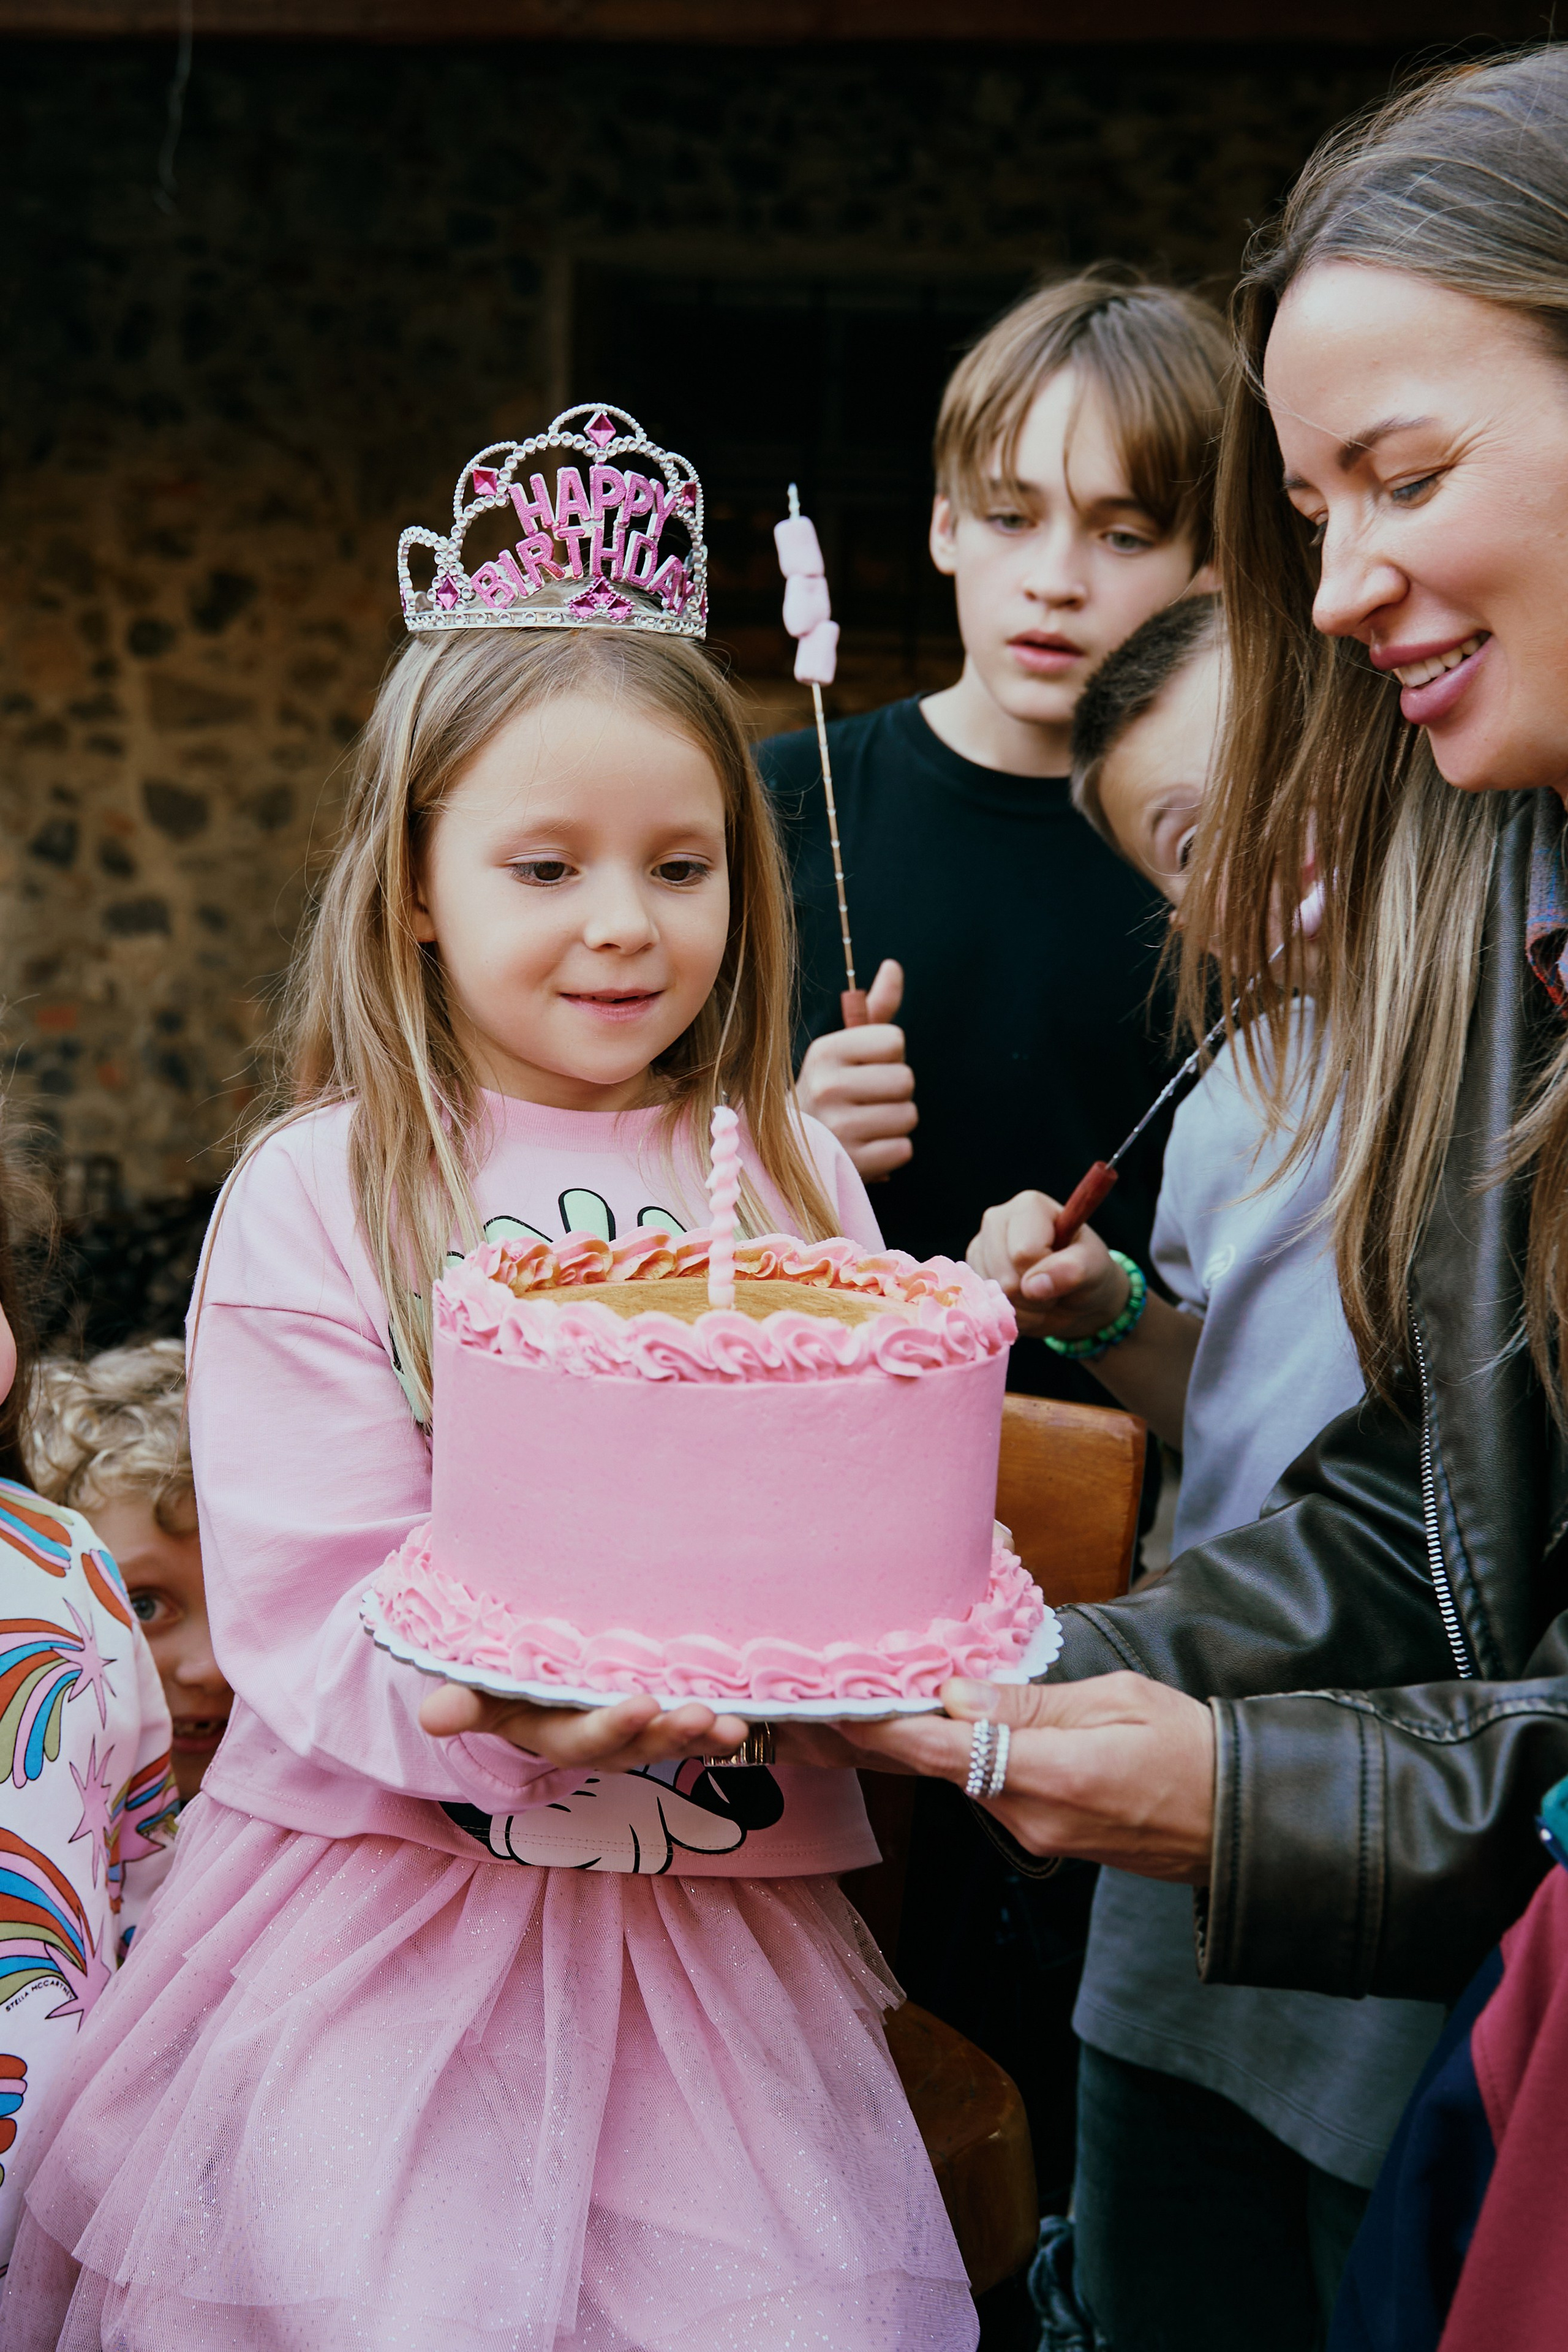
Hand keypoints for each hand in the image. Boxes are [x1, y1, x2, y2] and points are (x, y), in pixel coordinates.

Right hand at [419, 1681, 748, 1773]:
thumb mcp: (483, 1690)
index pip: (586, 1738)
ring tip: (735, 1723)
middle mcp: (603, 1742)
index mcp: (559, 1734)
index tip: (640, 1704)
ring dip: (705, 1736)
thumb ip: (466, 1702)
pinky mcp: (665, 1719)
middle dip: (670, 1732)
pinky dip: (723, 1726)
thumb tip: (431, 1715)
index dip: (613, 1725)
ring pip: (674, 1741)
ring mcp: (638, 1734)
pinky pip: (697, 1729)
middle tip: (701, 1713)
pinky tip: (755, 1714)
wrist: (535, 1681)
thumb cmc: (507, 1680)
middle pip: (639, 1745)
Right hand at [796, 959, 915, 1180]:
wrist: (792, 1146)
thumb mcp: (846, 1047)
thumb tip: (894, 966)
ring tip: (868, 1123)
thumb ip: (875, 1009)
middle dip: (897, 1091)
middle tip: (869, 1099)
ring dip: (896, 1122)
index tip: (868, 1066)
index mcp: (825, 1051)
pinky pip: (903, 1149)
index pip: (895, 1041)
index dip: (891, 1055)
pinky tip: (868, 1147)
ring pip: (908, 1116)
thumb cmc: (832, 1088)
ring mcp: (837, 1127)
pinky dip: (893, 1151)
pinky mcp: (850, 1162)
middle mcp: (826, 1086)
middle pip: (906, 1079)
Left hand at [839, 1672, 1214, 1882]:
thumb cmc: (1189, 1748)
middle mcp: (1028, 1815)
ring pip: (955, 1774)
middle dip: (872, 1734)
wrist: (1238, 1821)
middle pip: (933, 1765)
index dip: (880, 1725)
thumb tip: (960, 1694)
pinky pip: (981, 1785)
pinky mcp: (1042, 1832)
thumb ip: (1032, 1704)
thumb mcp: (1116, 1703)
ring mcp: (1033, 1830)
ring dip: (906, 1742)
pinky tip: (923, 1727)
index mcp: (1049, 1778)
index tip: (829, 1702)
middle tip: (804, 1704)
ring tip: (849, 1704)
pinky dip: (947, 1756)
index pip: (942, 1749)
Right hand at [967, 1189, 1127, 1341]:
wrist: (1076, 1295)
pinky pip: (983, 1305)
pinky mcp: (971, 1272)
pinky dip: (1008, 1313)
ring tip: (1039, 1295)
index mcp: (1029, 1206)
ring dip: (1022, 1307)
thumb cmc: (1088, 1271)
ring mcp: (980, 1247)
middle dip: (1032, 1295)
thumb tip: (1034, 1285)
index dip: (1045, 1273)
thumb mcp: (1095, 1267)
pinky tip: (1022, 1301)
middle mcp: (997, 1220)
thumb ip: (1074, 1270)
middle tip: (1052, 1288)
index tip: (1062, 1270)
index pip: (1024, 1252)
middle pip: (1005, 1277)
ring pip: (992, 1295)